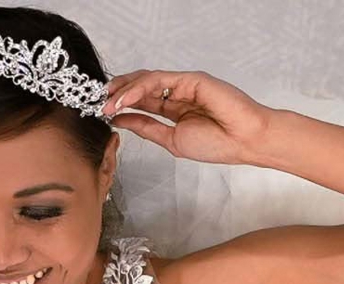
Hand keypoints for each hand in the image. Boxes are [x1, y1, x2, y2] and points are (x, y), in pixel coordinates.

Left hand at [99, 69, 275, 166]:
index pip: (141, 102)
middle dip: (117, 93)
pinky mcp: (190, 79)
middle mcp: (177, 95)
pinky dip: (138, 88)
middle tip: (99, 104)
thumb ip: (146, 127)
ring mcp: (183, 85)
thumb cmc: (218, 144)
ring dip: (123, 90)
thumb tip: (120, 120)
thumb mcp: (171, 141)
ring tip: (108, 103)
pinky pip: (158, 79)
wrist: (245, 141)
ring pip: (145, 80)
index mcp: (175, 110)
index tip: (102, 113)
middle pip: (139, 87)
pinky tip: (124, 99)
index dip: (120, 105)